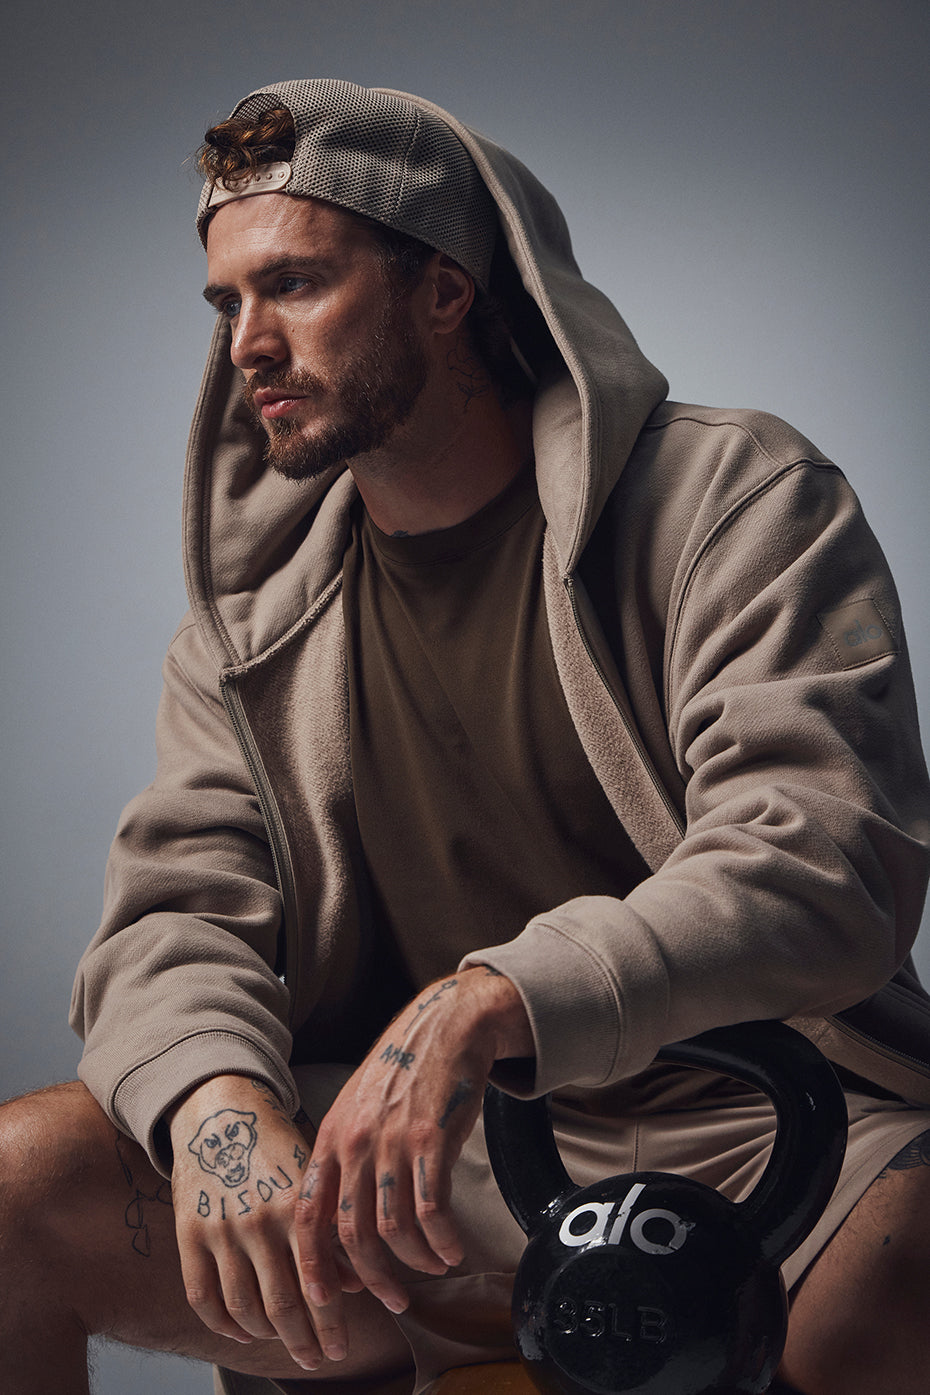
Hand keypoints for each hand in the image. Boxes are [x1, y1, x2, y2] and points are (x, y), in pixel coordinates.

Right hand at [169, 1074, 350, 1369]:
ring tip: (285, 1344)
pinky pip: (202, 1297)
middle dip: (304, 1341)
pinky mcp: (188, 1233)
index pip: (318, 1283)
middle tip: (318, 1359)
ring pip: (244, 1309)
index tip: (340, 1349)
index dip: (330, 1323)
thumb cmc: (276, 1145)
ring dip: (267, 1337)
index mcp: (296, 1206)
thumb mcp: (311, 1176)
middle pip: (282, 1305)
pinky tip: (241, 1333)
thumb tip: (356, 1284)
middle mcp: (258, 1221)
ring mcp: (220, 1229)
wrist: (221, 1111)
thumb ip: (331, 1227)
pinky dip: (222, 1325)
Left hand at [293, 967, 532, 1352]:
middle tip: (393, 1300)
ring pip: (395, 1230)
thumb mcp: (355, 1108)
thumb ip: (342, 1156)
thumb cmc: (401, 1071)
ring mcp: (392, 1142)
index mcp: (330, 1138)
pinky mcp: (431, 1140)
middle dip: (373, 1279)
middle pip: (351, 1235)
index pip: (307, 1216)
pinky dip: (443, 1241)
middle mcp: (355, 1143)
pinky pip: (433, 1210)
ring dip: (416, 1262)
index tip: (322, 1301)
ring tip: (433, 1268)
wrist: (443, 1026)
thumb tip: (336, 1219)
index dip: (312, 1267)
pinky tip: (452, 1249)